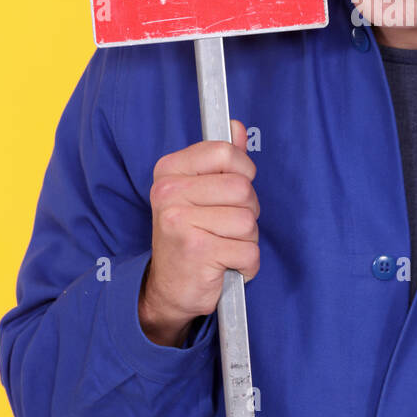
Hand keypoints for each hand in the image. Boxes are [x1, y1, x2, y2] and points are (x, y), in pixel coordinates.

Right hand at [139, 119, 259, 346]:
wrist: (167, 288)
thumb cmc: (190, 235)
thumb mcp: (200, 192)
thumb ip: (221, 160)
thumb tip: (238, 128)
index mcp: (169, 171)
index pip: (225, 152)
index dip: (242, 171)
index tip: (231, 190)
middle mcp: (169, 193)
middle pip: (243, 188)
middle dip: (247, 212)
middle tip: (224, 227)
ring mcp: (180, 221)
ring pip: (249, 221)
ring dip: (246, 240)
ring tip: (222, 246)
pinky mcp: (197, 251)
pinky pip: (249, 252)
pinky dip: (247, 265)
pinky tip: (225, 266)